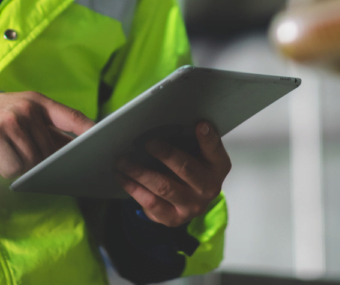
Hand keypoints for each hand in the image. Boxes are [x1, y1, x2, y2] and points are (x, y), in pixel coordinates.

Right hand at [0, 92, 94, 177]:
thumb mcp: (17, 115)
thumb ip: (42, 129)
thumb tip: (70, 149)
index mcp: (36, 101)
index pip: (72, 116)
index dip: (90, 131)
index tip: (105, 142)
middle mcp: (27, 108)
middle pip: (50, 150)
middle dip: (40, 162)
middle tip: (19, 159)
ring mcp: (11, 120)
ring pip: (32, 161)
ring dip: (19, 167)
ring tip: (3, 156)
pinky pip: (12, 167)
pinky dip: (4, 171)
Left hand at [115, 121, 230, 227]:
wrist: (186, 201)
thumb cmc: (188, 167)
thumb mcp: (195, 153)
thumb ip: (187, 138)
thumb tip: (161, 121)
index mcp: (217, 166)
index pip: (214, 150)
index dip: (208, 138)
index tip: (200, 124)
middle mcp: (208, 188)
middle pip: (186, 168)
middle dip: (166, 154)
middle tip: (147, 142)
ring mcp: (191, 206)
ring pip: (163, 187)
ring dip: (140, 172)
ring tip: (122, 160)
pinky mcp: (173, 218)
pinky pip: (150, 202)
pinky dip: (133, 187)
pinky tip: (121, 176)